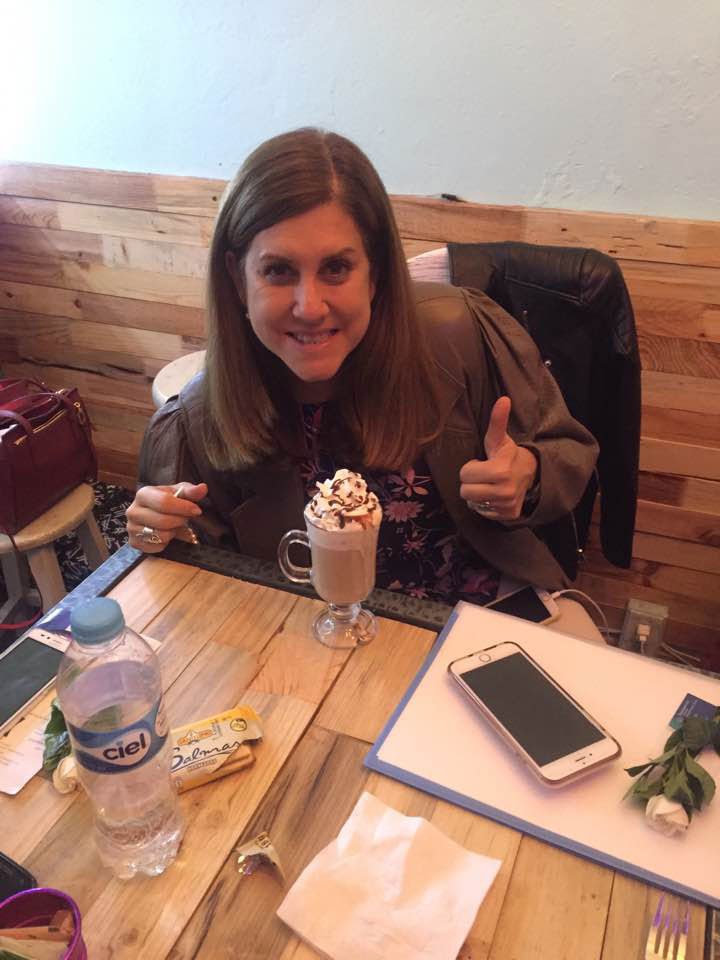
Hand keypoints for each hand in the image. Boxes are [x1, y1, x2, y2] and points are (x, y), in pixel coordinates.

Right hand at [126, 482, 206, 552]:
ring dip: (174, 532)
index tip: (196, 510)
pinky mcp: (134, 543)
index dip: (183, 508)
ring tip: (174, 524)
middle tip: (185, 518)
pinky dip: (166, 542)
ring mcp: (131, 528)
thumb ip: (191, 491)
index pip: (163, 502)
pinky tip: (166, 533)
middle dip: (180, 521)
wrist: (154, 513)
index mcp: (143, 494)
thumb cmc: (169, 501)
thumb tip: (203, 488)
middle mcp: (132, 511)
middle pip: (163, 521)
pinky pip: (157, 547)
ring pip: (161, 535)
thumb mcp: (180, 492)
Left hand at [459, 397, 537, 519]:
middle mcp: (504, 492)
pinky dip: (486, 505)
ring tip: (488, 485)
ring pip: (472, 503)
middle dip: (471, 482)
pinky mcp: (508, 516)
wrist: (530, 474)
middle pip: (466, 492)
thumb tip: (503, 399)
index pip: (464, 475)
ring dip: (477, 494)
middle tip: (484, 476)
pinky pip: (483, 513)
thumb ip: (497, 421)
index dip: (470, 468)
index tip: (483, 464)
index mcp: (500, 471)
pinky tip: (494, 496)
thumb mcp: (499, 439)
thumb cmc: (507, 455)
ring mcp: (507, 506)